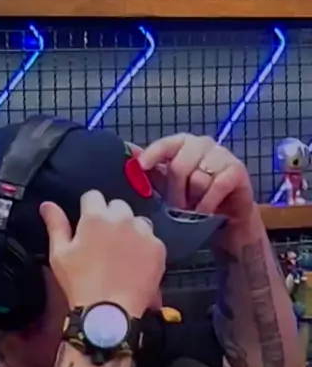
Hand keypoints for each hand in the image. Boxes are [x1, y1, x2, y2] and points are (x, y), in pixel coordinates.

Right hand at [40, 190, 165, 316]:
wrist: (110, 313)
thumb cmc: (80, 284)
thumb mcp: (59, 255)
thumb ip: (55, 225)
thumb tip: (47, 205)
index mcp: (95, 217)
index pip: (93, 196)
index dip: (89, 209)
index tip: (88, 225)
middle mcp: (121, 219)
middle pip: (117, 206)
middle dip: (110, 218)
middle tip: (104, 241)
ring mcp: (142, 233)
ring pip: (137, 220)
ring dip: (130, 229)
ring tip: (122, 252)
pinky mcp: (158, 248)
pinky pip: (151, 238)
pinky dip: (144, 247)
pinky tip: (135, 263)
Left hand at [131, 134, 254, 226]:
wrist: (229, 222)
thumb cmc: (197, 202)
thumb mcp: (171, 188)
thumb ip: (152, 173)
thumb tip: (130, 158)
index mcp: (184, 145)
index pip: (166, 144)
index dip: (153, 154)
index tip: (141, 167)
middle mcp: (203, 144)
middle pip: (179, 165)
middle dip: (175, 191)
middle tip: (176, 208)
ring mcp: (222, 155)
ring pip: (197, 178)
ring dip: (193, 200)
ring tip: (193, 210)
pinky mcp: (237, 170)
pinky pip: (216, 185)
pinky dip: (207, 203)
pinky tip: (205, 212)